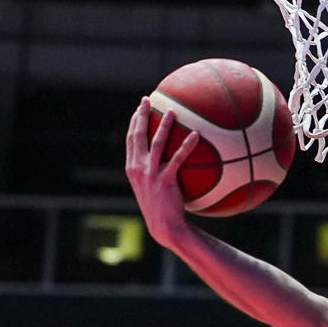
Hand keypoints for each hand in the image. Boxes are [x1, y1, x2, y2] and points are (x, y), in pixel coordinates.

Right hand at [124, 98, 199, 249]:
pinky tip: (196, 136)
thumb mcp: (151, 187)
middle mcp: (137, 168)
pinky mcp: (165, 180)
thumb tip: (167, 156)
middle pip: (137, 135)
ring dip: (165, 125)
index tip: (140, 107)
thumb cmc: (161, 207)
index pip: (130, 139)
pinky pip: (178, 158)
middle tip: (148, 100)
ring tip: (173, 111)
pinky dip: (187, 146)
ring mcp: (150, 174)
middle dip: (142, 115)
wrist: (164, 227)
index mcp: (132, 168)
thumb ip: (153, 170)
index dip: (134, 121)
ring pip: (156, 143)